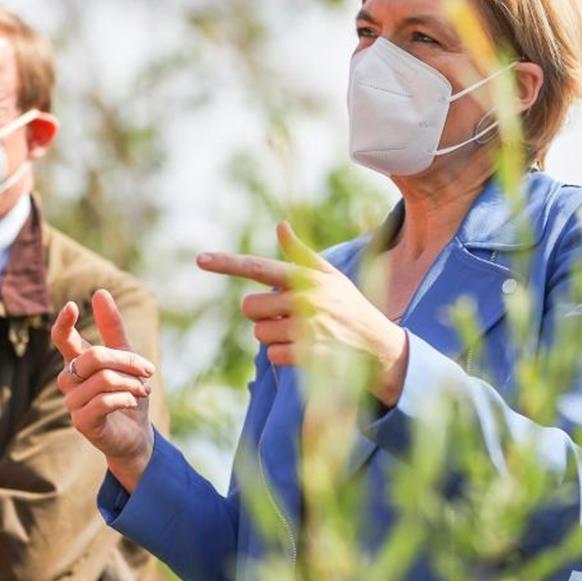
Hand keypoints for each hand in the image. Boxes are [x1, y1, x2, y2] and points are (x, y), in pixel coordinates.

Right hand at [52, 289, 155, 492]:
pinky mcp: (81, 421)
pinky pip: (103, 401)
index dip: (64, 323)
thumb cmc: (128, 394)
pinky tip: (133, 402)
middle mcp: (70, 380)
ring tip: (144, 390)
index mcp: (79, 362)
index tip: (72, 305)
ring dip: (131, 383)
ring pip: (103, 379)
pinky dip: (125, 398)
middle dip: (127, 361)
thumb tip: (100, 292)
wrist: (136, 434)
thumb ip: (113, 328)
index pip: (62, 339)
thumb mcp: (127, 358)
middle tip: (148, 371)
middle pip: (95, 357)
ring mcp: (72, 402)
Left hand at [198, 221, 408, 406]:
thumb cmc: (351, 308)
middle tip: (286, 315)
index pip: (260, 268)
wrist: (380, 348)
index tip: (200, 259)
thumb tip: (281, 225)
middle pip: (251, 307)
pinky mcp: (307, 355)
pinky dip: (283, 355)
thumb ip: (301, 254)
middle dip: (262, 313)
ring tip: (301, 334)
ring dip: (273, 336)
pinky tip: (305, 351)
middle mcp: (305, 300)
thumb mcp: (331, 277)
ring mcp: (306, 329)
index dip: (228, 263)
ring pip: (259, 333)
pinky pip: (272, 355)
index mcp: (307, 278)